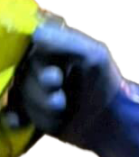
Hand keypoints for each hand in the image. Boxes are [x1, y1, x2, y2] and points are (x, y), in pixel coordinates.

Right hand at [8, 22, 124, 148]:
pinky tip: (20, 122)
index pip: (30, 45)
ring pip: (19, 95)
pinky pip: (12, 110)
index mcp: (55, 45)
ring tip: (62, 111)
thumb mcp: (94, 56)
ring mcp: (34, 86)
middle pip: (23, 74)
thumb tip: (35, 33)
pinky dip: (15, 117)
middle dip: (43, 92)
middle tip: (62, 101)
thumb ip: (66, 42)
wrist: (109, 122)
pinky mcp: (30, 109)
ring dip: (40, 108)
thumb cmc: (105, 83)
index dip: (40, 65)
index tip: (56, 78)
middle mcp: (40, 63)